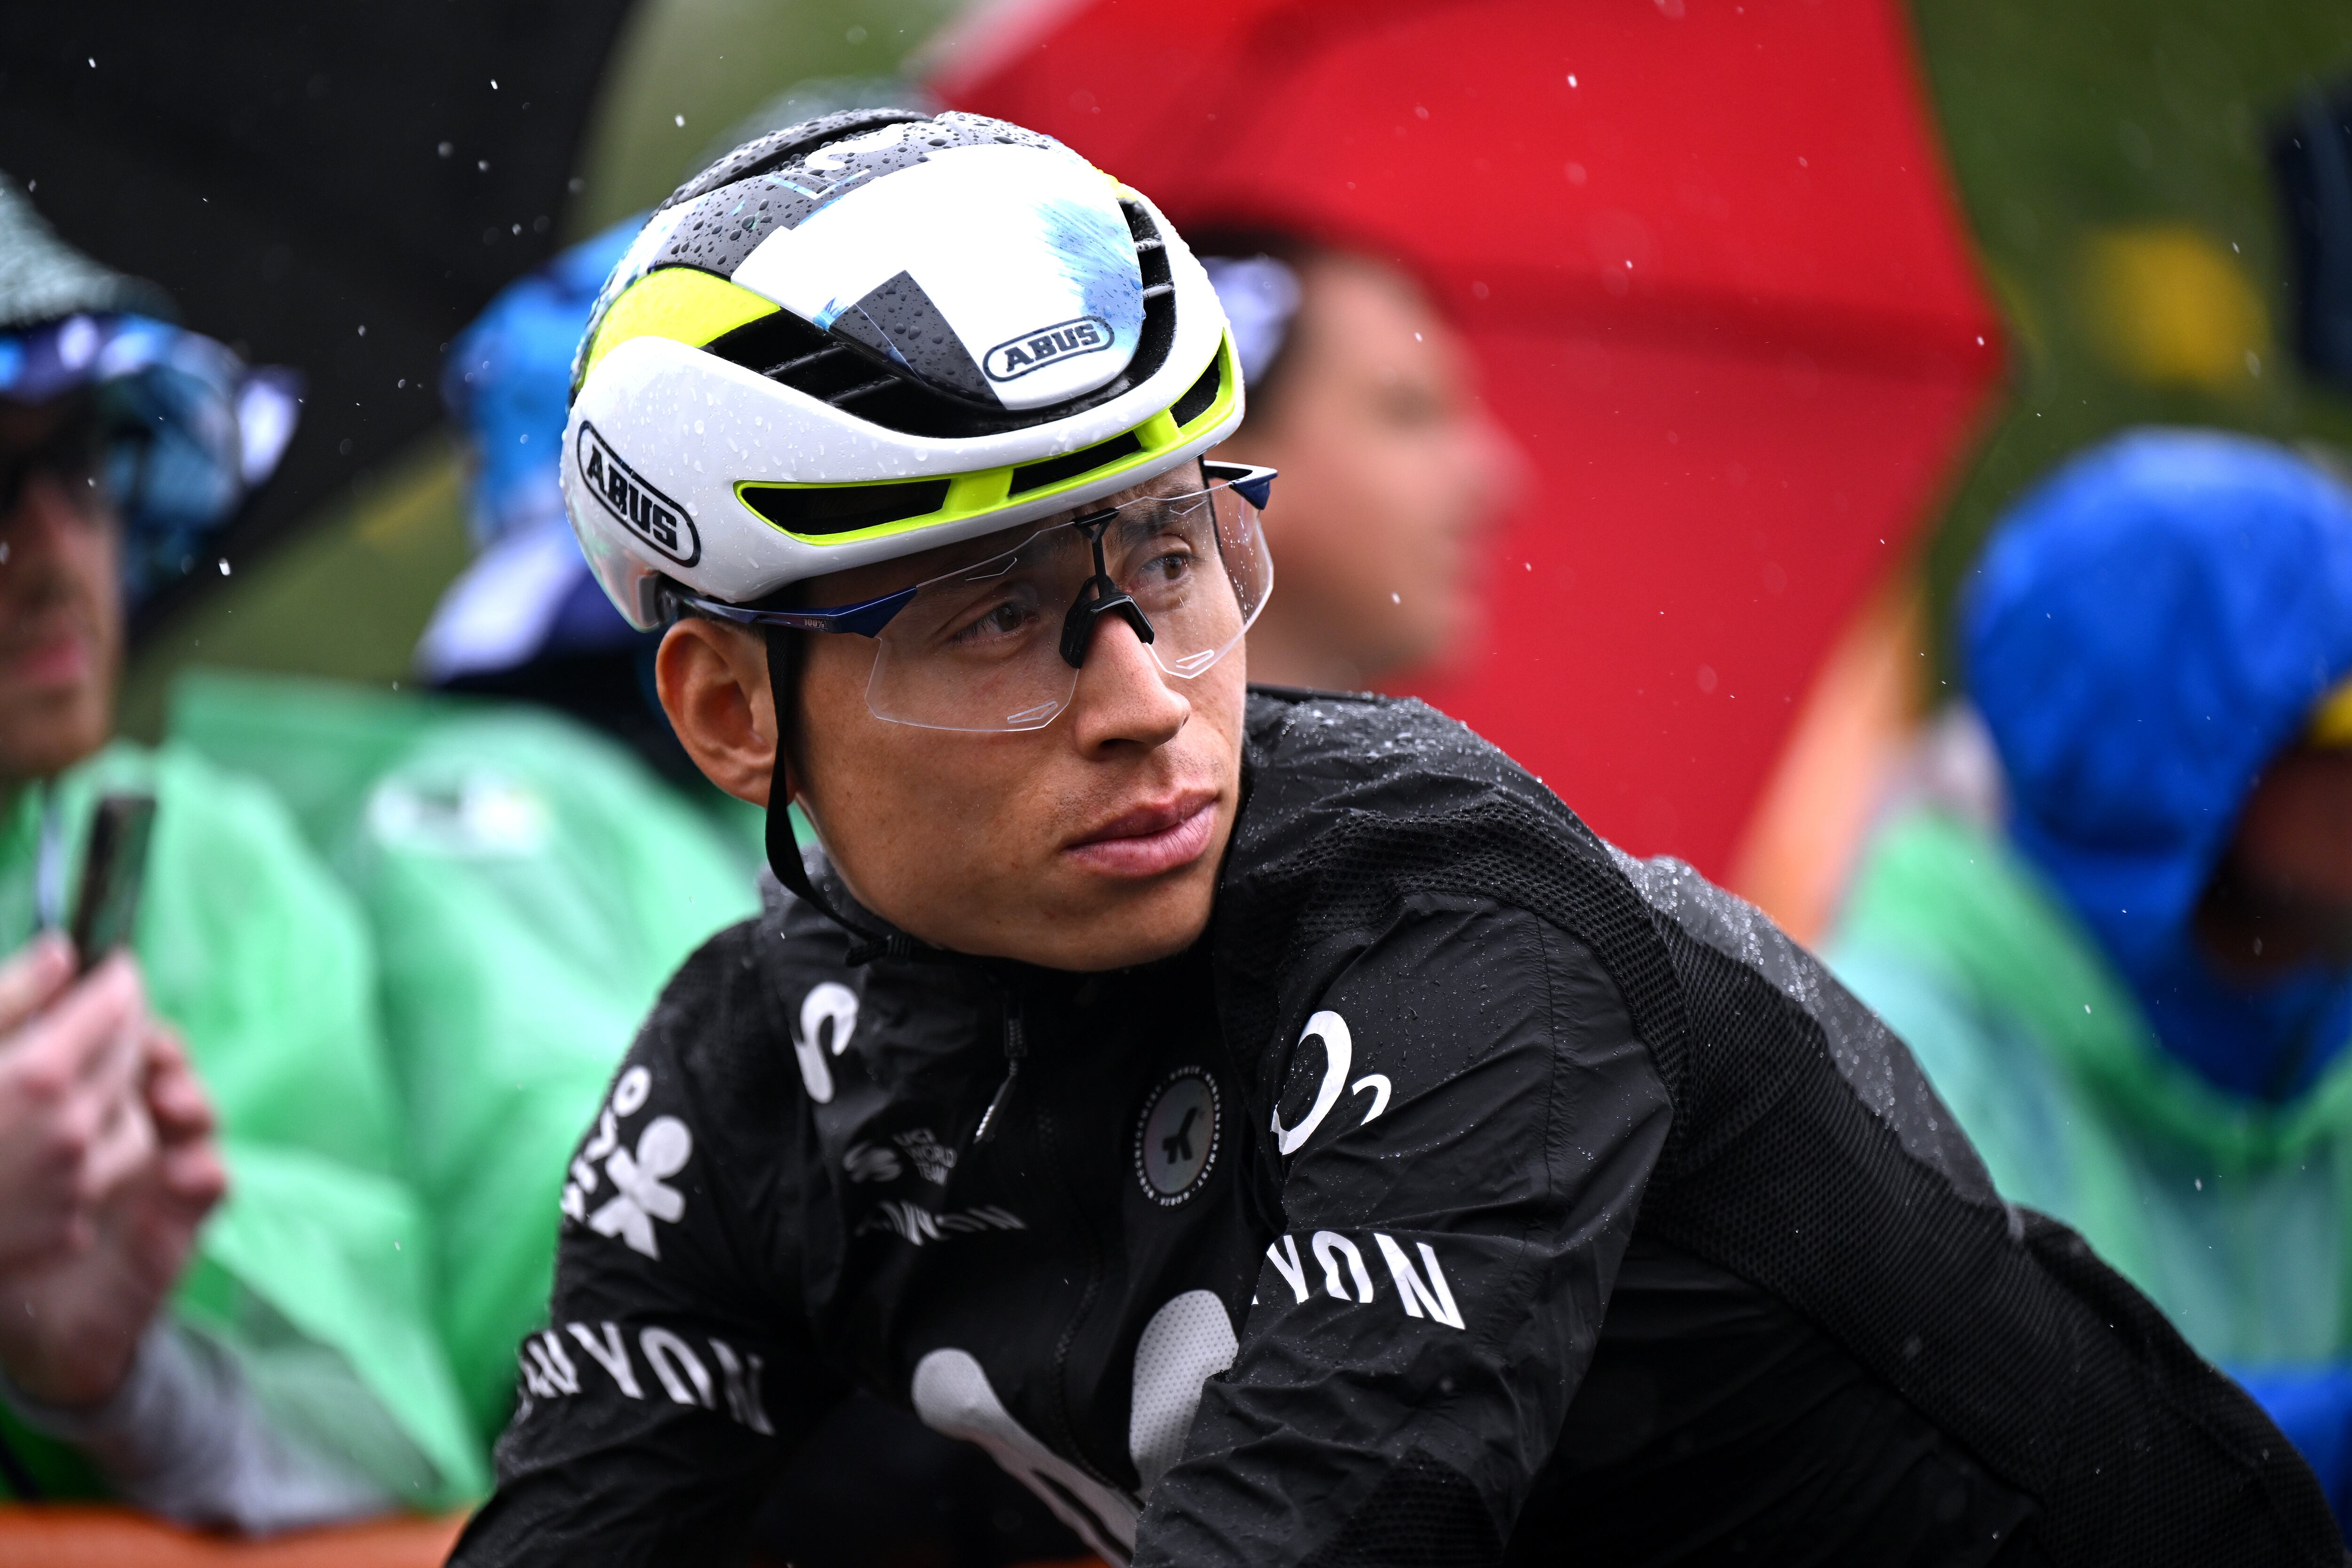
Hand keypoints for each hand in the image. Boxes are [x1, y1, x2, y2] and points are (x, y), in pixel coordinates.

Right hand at [0, 939, 154, 1271]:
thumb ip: (12, 995)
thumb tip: (63, 951)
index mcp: (40, 1076)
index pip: (116, 1007)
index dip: (117, 981)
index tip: (113, 971)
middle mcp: (69, 1132)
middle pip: (130, 1060)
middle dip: (122, 1030)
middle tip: (104, 1014)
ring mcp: (71, 1187)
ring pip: (131, 1123)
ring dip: (115, 1097)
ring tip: (79, 1082)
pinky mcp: (64, 1232)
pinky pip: (100, 1178)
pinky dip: (87, 1155)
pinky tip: (48, 1145)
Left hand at [0, 1003, 225, 1407]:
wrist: (18, 1324)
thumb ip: (14, 1018)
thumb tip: (65, 951)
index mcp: (76, 1091)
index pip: (117, 1029)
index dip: (125, 1008)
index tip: (121, 988)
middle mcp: (119, 1123)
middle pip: (160, 1062)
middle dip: (157, 1051)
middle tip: (145, 1052)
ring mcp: (153, 1169)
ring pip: (193, 1111)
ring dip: (189, 1098)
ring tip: (172, 1101)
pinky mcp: (177, 1220)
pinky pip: (210, 1179)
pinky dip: (201, 1166)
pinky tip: (180, 1167)